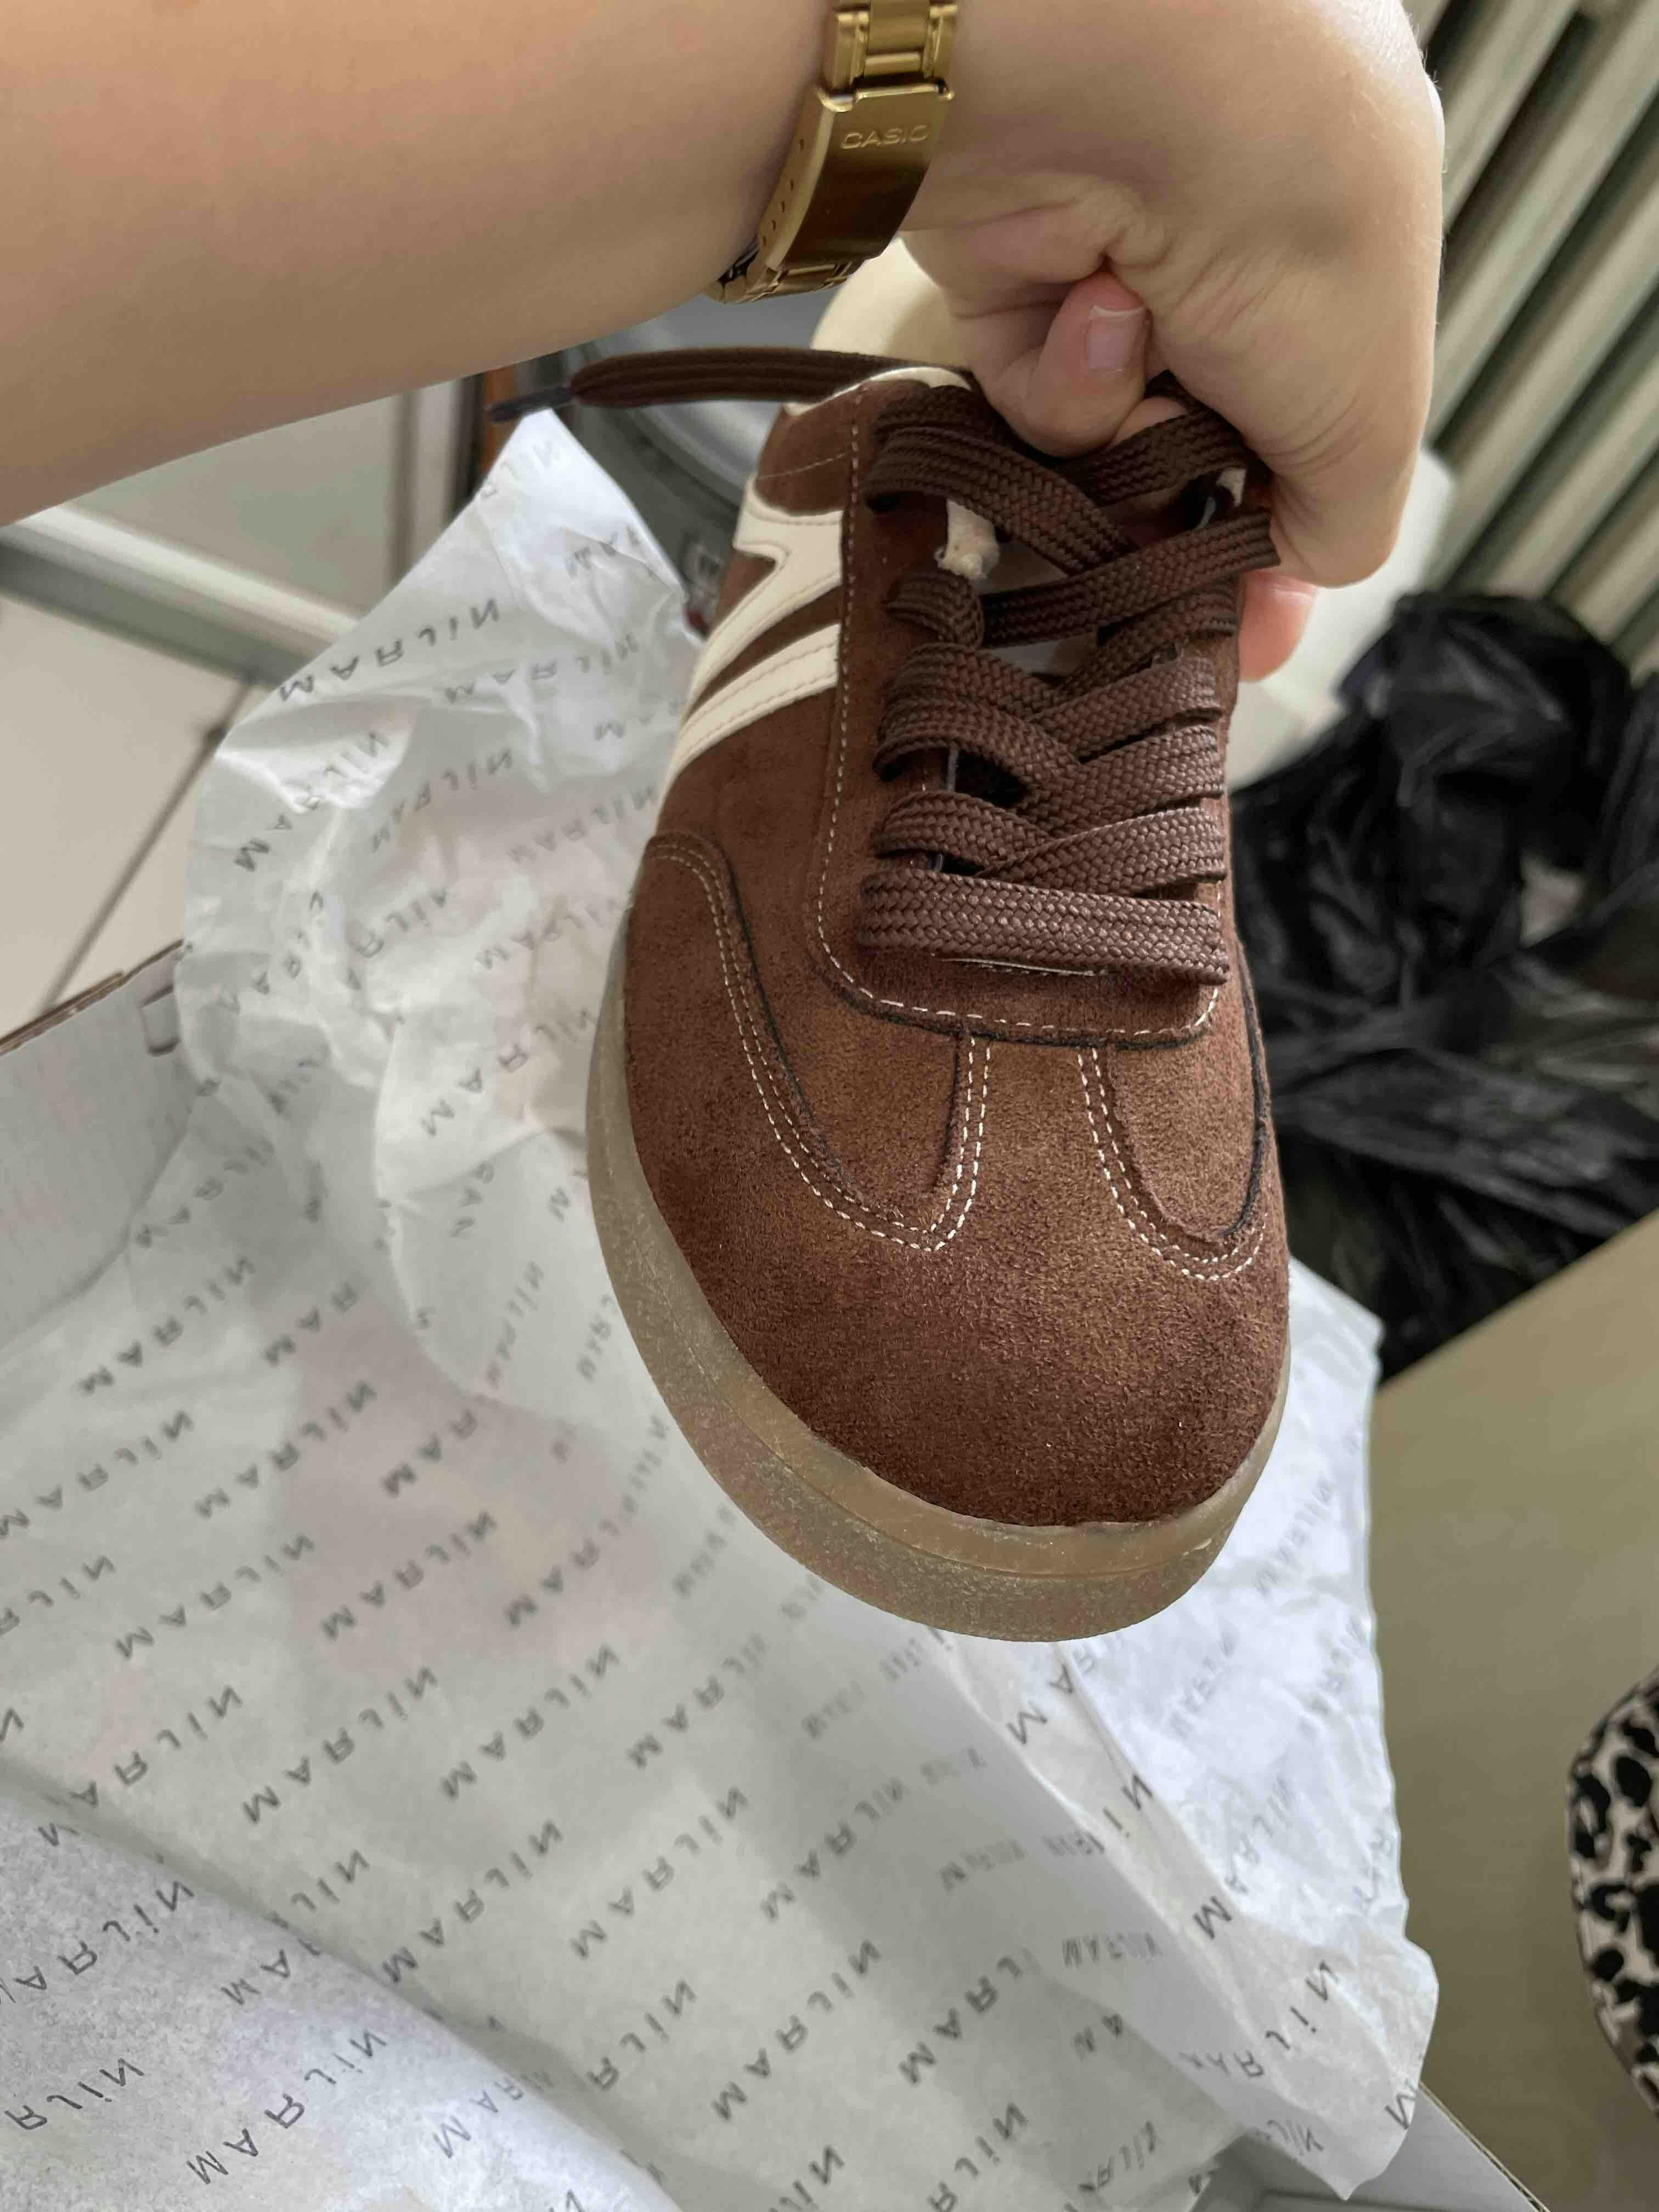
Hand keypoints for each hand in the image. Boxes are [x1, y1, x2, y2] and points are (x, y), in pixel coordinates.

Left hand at [901, 0, 1443, 679]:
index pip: (1313, 430)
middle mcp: (1227, 245)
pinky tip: (1085, 314)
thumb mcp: (1368, 404)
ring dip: (1130, 437)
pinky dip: (1062, 378)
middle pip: (1196, 450)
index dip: (1276, 543)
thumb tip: (1304, 569)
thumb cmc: (1287, 219)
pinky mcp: (1010, 272)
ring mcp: (1113, 260)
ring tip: (1146, 374)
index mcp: (1346, 244)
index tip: (1245, 638)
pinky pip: (1033, 392)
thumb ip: (1346, 512)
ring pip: (1109, 439)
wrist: (1118, 74)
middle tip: (1177, 585)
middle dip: (1181, 521)